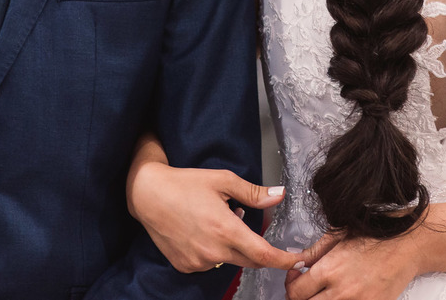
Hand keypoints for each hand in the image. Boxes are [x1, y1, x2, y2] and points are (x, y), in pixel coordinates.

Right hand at [128, 161, 302, 272]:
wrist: (147, 194)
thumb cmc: (185, 183)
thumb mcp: (222, 180)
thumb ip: (254, 192)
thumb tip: (279, 195)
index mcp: (226, 229)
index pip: (264, 255)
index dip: (284, 260)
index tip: (297, 259)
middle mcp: (213, 251)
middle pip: (250, 261)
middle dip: (259, 250)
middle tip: (249, 226)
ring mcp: (198, 261)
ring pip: (229, 261)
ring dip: (232, 247)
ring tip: (218, 220)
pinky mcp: (186, 266)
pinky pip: (209, 263)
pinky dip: (213, 251)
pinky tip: (202, 231)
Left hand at [284, 230, 420, 299]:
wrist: (408, 245)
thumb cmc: (377, 235)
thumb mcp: (339, 235)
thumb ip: (314, 252)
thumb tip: (297, 262)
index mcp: (330, 269)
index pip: (295, 291)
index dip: (291, 284)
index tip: (295, 278)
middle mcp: (342, 291)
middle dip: (302, 297)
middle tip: (306, 288)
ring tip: (324, 292)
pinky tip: (342, 295)